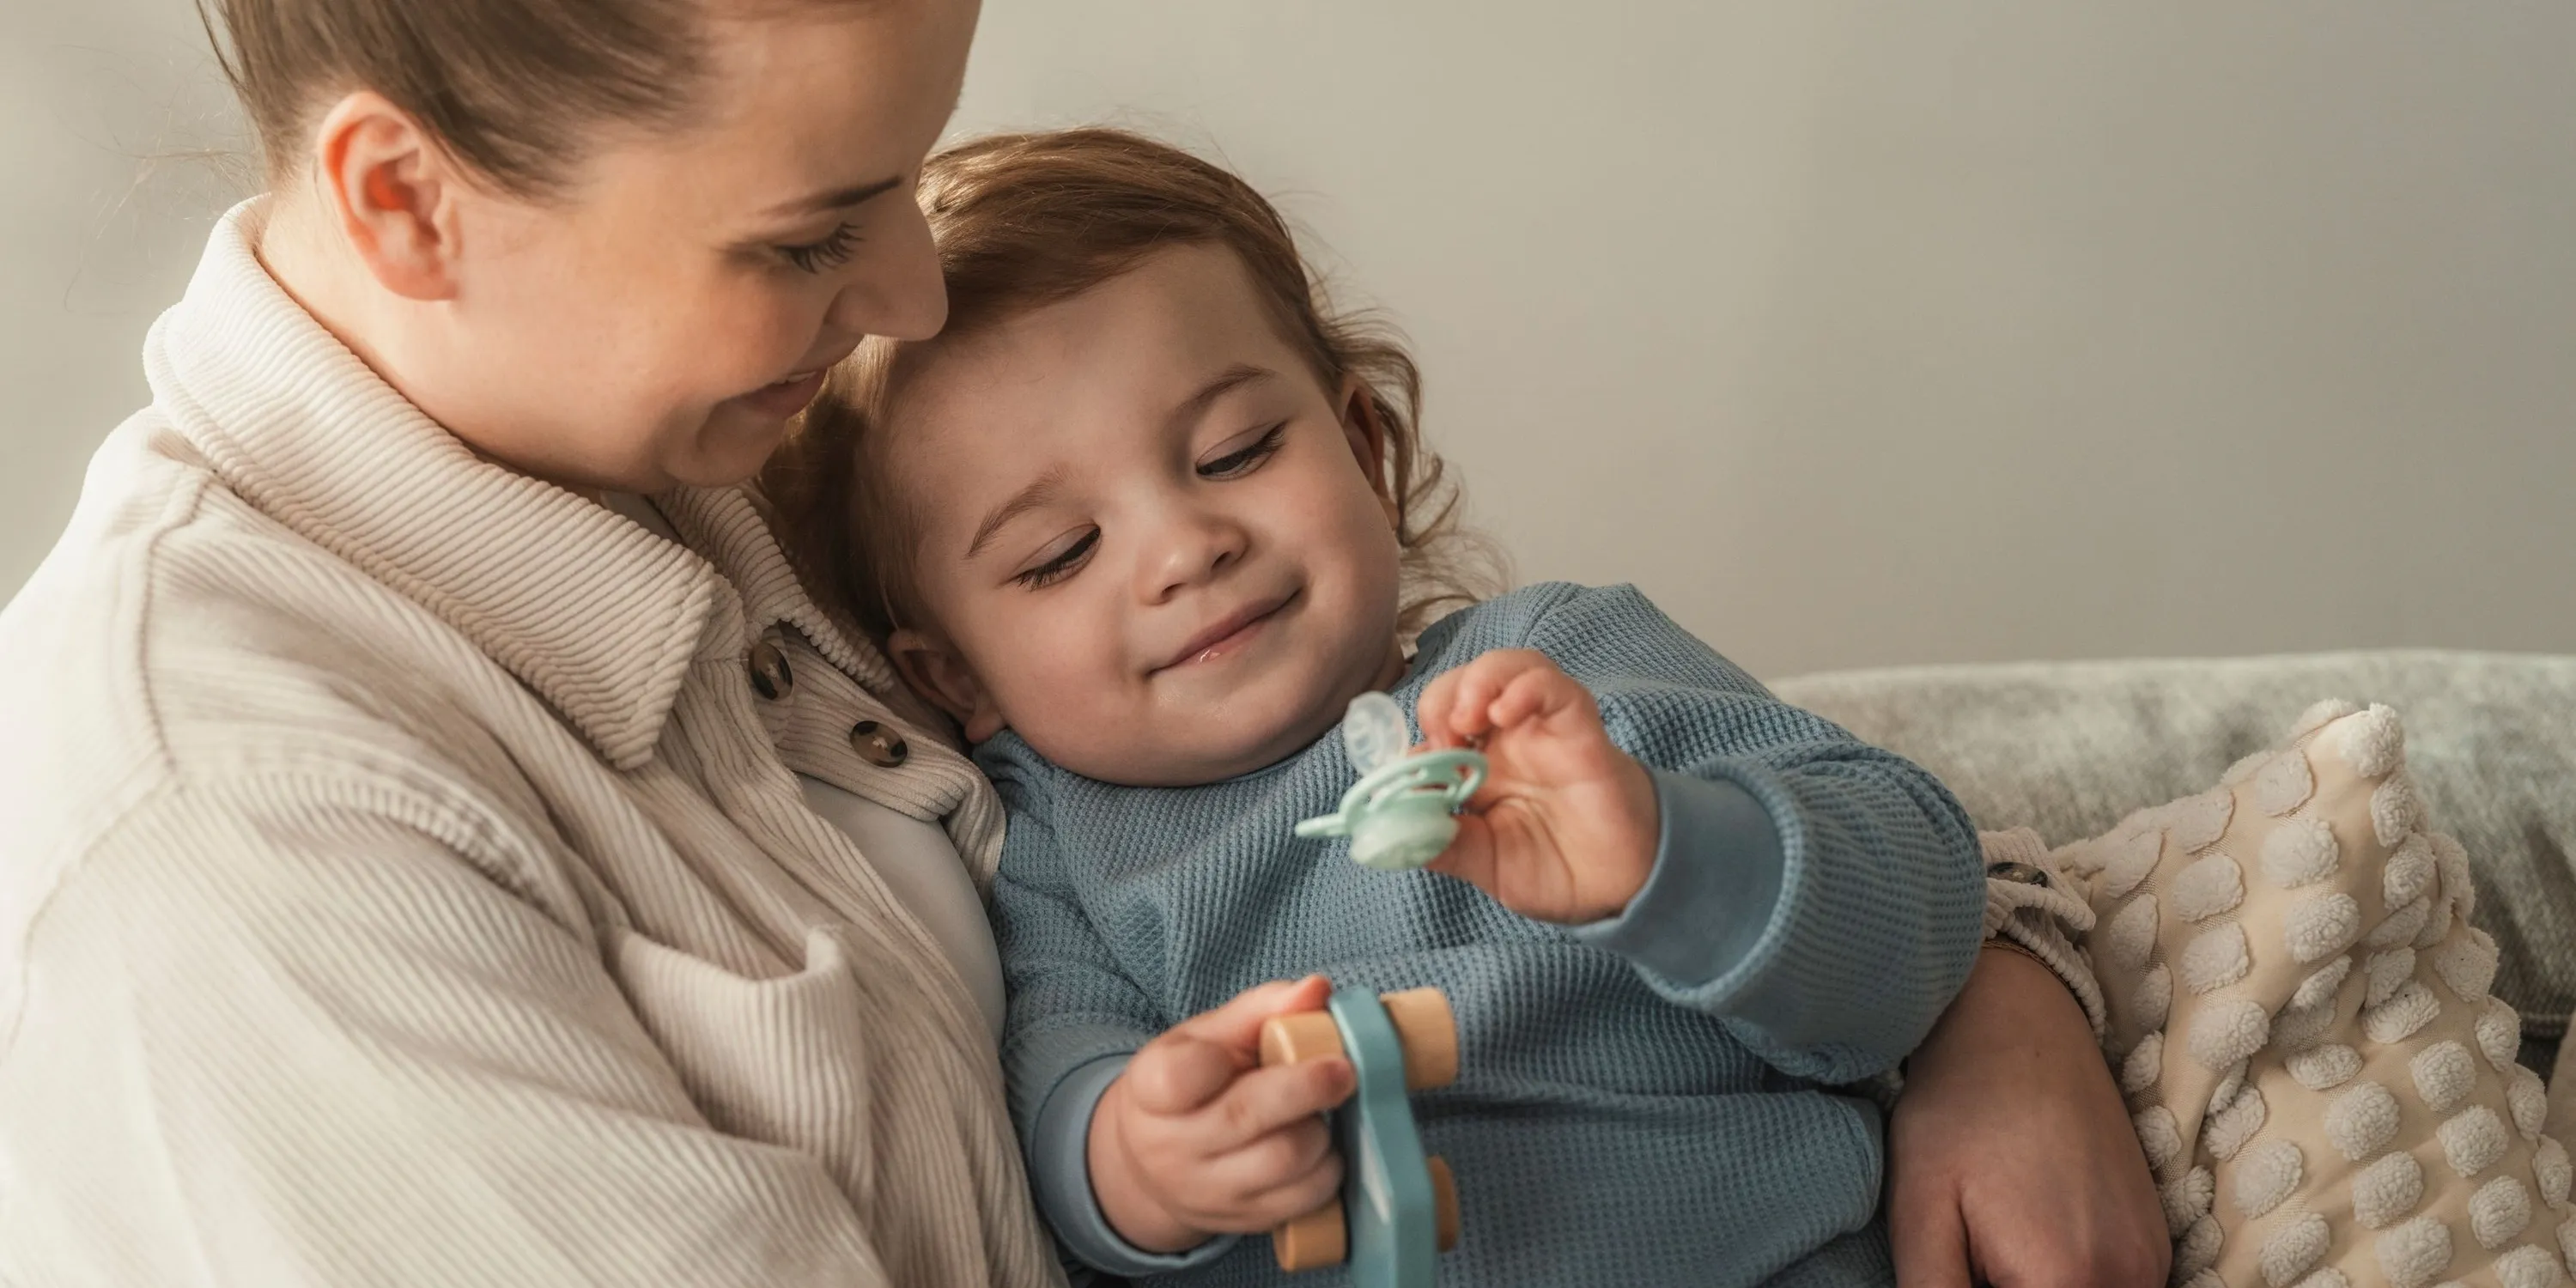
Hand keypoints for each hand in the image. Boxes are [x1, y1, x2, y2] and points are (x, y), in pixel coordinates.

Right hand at [1089, 976, 1354, 1253]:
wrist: (1156, 1164)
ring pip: (1285, 1160)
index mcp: (1153, 1089)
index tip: (1269, 1039)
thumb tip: (1317, 989)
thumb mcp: (1207, 1038)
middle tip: (1342, 1070)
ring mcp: (1208, 1192)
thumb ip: (1261, 1009)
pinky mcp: (1244, 1222)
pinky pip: (1304, 1199)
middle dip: (1307, 1087)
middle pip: (1246, 1116)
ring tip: (1320, 1111)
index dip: (1223, 1058)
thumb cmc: (1192, 1086)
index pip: (1179, 1076)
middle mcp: (1173, 1147)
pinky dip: (1328, 1169)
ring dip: (1320, 1130)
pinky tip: (1320, 1146)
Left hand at [1415, 649, 1659, 922]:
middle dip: (1438, 700)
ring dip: (1475, 681)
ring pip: (1505, 668)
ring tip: (1465, 719)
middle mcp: (1504, 740)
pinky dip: (1525, 686)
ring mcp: (1540, 728)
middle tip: (1441, 742)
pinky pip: (1553, 685)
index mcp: (1474, 767)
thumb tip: (1389, 829)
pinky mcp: (1578, 725)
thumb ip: (1443, 846)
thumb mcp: (1485, 865)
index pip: (1429, 728)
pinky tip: (1505, 711)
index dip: (1408, 740)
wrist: (1622, 885)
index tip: (1401, 775)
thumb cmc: (1556, 869)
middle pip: (1459, 684)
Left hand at [1889, 947, 2168, 1287]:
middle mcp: (2129, 1277)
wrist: (2018, 1021)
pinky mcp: (2154, 1238)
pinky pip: (2113, 1284)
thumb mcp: (1918, 1211)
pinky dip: (2069, 1276)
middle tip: (1974, 1245)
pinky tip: (2029, 1227)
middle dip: (2006, 1285)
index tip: (1961, 1264)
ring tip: (1996, 1231)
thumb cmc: (1957, 1108)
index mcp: (2066, 1281)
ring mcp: (2150, 1258)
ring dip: (2039, 1283)